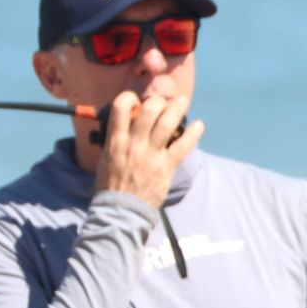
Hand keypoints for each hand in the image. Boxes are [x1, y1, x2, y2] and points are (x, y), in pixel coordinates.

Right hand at [94, 91, 202, 208]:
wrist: (120, 210)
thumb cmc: (112, 184)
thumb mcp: (107, 157)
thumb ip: (118, 139)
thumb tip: (127, 123)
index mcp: (116, 140)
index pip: (119, 107)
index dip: (130, 98)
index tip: (137, 100)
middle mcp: (133, 143)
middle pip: (149, 110)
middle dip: (159, 100)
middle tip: (165, 101)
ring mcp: (150, 154)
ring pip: (167, 123)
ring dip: (178, 108)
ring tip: (183, 101)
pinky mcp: (166, 166)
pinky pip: (183, 146)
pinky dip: (193, 133)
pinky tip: (199, 125)